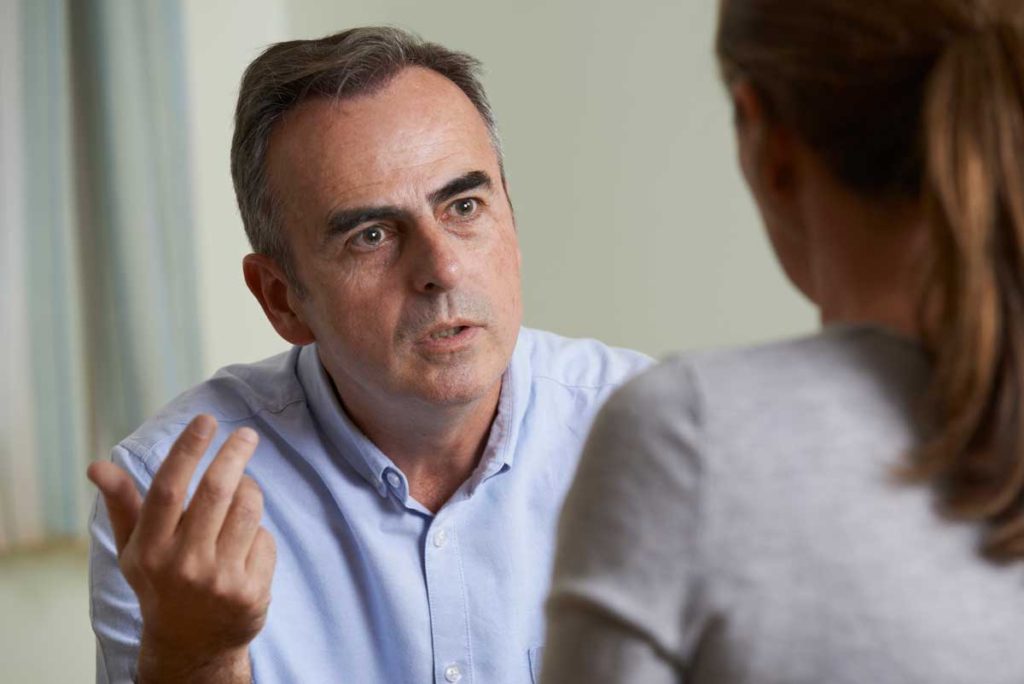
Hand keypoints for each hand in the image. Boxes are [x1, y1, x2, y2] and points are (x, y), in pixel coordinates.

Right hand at [88, 414, 275, 682]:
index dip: (187, 450)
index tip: (206, 420)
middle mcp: (183, 564)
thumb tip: (97, 466)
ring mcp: (219, 580)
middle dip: (235, 455)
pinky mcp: (251, 591)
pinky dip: (259, 532)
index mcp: (150, 549)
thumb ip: (123, 505)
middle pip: (217, 492)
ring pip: (248, 509)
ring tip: (243, 491)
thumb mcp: (135, 549)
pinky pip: (265, 539)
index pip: (168, 489)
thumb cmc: (162, 582)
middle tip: (247, 435)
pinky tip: (246, 544)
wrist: (191, 644)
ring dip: (250, 491)